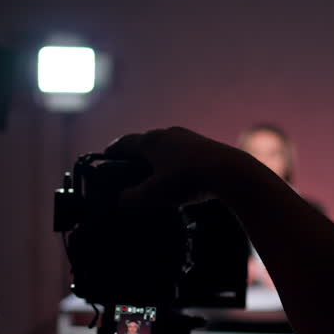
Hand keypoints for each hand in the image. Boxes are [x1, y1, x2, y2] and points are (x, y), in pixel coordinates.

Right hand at [103, 127, 247, 207]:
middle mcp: (167, 133)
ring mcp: (188, 137)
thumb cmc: (187, 181)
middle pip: (144, 142)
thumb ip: (132, 198)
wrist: (229, 172)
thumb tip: (120, 200)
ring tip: (154, 174)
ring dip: (157, 157)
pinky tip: (179, 174)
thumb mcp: (154, 194)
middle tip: (128, 169)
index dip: (112, 151)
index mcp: (150, 141)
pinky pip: (182, 151)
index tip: (105, 157)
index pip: (124, 143)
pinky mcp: (205, 145)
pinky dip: (174, 160)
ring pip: (165, 145)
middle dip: (135, 155)